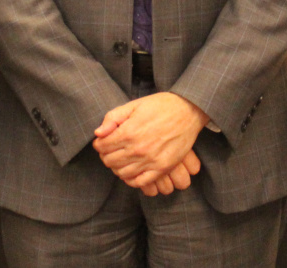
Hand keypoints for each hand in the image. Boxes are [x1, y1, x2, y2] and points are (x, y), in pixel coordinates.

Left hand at [92, 93, 206, 191]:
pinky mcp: (163, 168)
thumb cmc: (160, 105)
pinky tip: (132, 171)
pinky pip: (140, 182)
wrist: (188, 110)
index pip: (102, 147)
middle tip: (110, 151)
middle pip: (110, 161)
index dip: (99, 144)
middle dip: (106, 156)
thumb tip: (98, 133)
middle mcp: (138, 149)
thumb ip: (113, 117)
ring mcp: (151, 160)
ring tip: (121, 159)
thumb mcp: (134, 105)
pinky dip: (132, 180)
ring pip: (123, 173)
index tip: (103, 141)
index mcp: (129, 132)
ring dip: (117, 168)